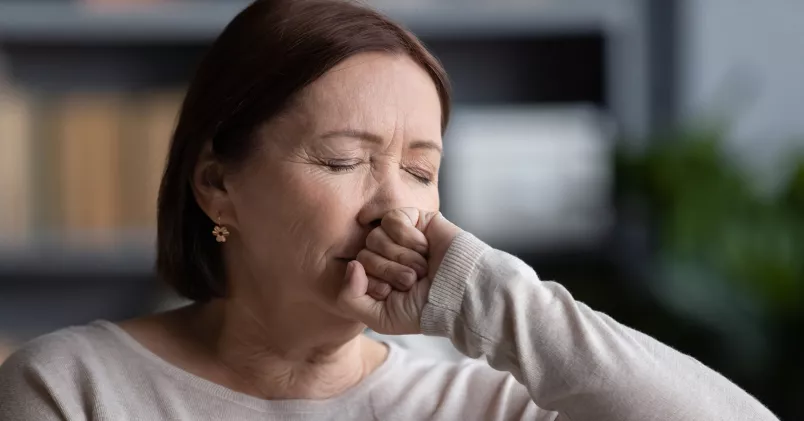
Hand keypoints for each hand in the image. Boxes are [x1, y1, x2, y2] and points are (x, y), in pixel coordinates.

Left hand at [338, 208, 460, 333]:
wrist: (460, 293)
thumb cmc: (425, 309)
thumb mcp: (380, 318)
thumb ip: (350, 298)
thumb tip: (352, 265)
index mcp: (377, 276)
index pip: (355, 270)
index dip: (375, 283)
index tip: (395, 293)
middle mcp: (386, 255)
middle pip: (365, 253)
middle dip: (391, 271)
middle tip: (414, 280)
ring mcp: (399, 236)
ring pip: (376, 237)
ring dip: (403, 257)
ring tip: (423, 267)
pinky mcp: (414, 219)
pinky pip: (392, 219)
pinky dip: (408, 238)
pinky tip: (425, 248)